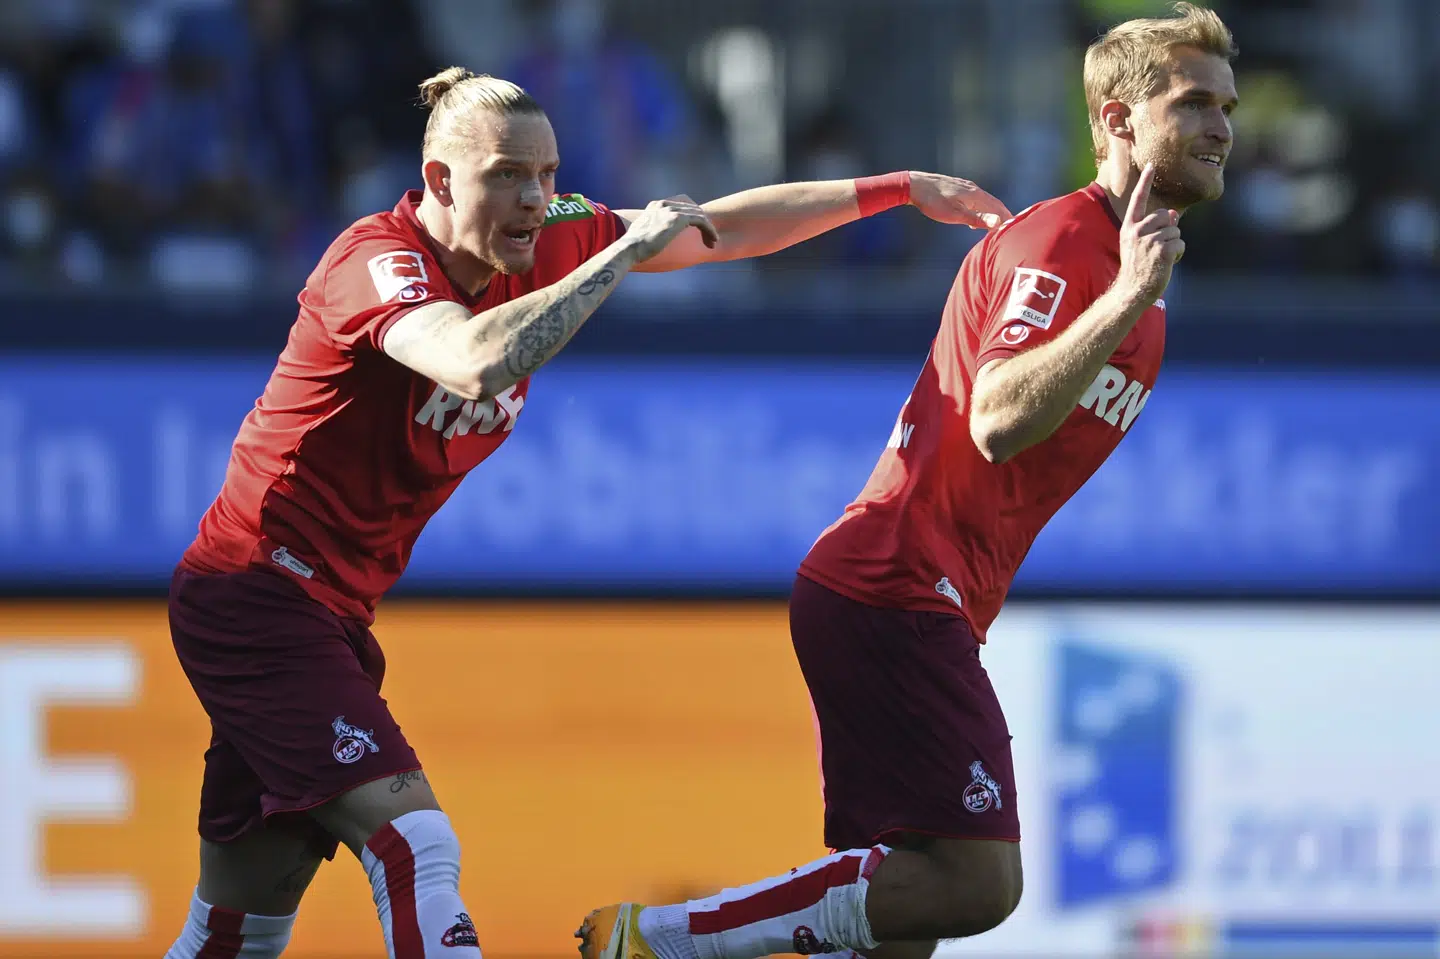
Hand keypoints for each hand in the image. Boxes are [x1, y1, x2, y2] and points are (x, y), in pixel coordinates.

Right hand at [621, 195, 718, 262]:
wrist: (630, 248)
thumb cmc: (634, 247)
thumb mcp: (645, 233)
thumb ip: (654, 228)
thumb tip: (658, 235)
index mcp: (656, 205)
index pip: (682, 204)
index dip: (693, 216)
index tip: (698, 231)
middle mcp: (664, 204)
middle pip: (693, 208)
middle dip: (703, 223)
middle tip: (708, 239)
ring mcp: (671, 209)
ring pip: (699, 215)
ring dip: (708, 229)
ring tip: (712, 242)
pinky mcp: (677, 218)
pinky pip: (701, 221)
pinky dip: (709, 230)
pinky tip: (713, 240)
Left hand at [908, 172, 1012, 228]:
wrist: (914, 185)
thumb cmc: (933, 202)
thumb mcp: (956, 215)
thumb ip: (978, 219)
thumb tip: (999, 222)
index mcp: (976, 195)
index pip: (998, 207)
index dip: (1007, 218)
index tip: (1014, 228)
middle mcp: (973, 189)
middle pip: (992, 203)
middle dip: (1000, 215)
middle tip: (1008, 228)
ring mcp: (964, 187)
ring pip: (982, 201)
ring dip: (989, 213)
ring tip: (992, 226)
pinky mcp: (955, 189)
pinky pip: (973, 200)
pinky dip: (978, 210)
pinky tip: (971, 218)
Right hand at [1116, 163, 1183, 304]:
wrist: (1132, 291)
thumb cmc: (1138, 268)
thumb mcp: (1141, 245)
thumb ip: (1156, 227)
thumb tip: (1174, 213)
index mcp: (1129, 227)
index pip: (1138, 200)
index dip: (1146, 182)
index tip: (1152, 165)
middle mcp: (1137, 231)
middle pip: (1165, 215)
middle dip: (1169, 229)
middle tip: (1158, 248)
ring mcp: (1149, 241)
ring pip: (1175, 231)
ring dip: (1173, 245)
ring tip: (1160, 259)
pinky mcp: (1161, 251)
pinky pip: (1180, 244)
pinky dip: (1178, 254)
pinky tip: (1167, 264)